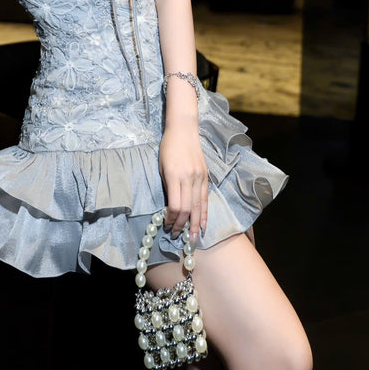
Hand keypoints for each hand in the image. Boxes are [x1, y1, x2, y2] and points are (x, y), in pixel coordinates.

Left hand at [158, 118, 207, 240]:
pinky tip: (202, 223)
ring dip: (195, 224)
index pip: (175, 205)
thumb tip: (170, 207)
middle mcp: (189, 178)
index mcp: (175, 176)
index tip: (167, 225)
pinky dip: (204, 213)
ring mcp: (199, 178)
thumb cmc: (168, 148)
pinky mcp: (206, 176)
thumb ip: (168, 187)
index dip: (171, 218)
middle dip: (182, 225)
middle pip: (187, 209)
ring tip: (193, 238)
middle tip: (178, 236)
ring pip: (199, 206)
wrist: (184, 131)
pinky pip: (205, 198)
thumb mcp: (162, 167)